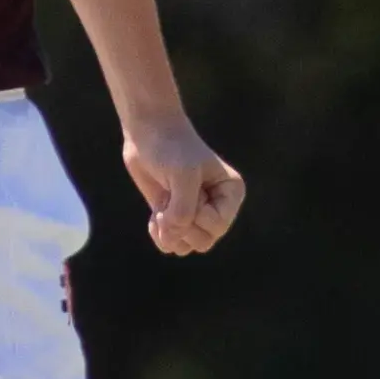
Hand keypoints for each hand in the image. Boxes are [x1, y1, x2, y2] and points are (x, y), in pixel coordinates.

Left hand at [123, 117, 244, 256]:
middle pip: (203, 242)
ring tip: (161, 208)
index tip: (187, 190)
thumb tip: (173, 241)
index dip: (196, 215)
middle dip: (181, 226)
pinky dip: (159, 234)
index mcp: (230, 194)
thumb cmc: (172, 148)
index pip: (217, 227)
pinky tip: (155, 216)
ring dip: (168, 232)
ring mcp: (194, 212)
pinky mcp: (173, 214)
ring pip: (186, 246)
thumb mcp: (182, 175)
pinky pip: (170, 241)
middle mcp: (217, 206)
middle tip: (170, 201)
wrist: (148, 132)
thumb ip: (182, 209)